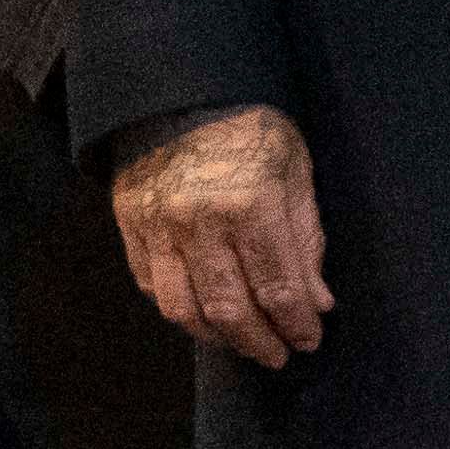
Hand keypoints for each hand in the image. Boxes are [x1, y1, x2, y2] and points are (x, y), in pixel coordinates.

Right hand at [111, 103, 330, 368]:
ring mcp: (160, 227)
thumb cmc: (250, 130)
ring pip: (185, 309)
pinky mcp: (131, 226)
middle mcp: (201, 221)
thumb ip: (305, 239)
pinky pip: (153, 287)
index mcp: (251, 204)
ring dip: (217, 337)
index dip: (296, 324)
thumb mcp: (294, 171)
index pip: (278, 288)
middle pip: (230, 309)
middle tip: (278, 355)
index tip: (309, 340)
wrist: (181, 93)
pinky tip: (203, 314)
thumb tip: (318, 301)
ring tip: (240, 341)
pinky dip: (180, 311)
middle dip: (259, 342)